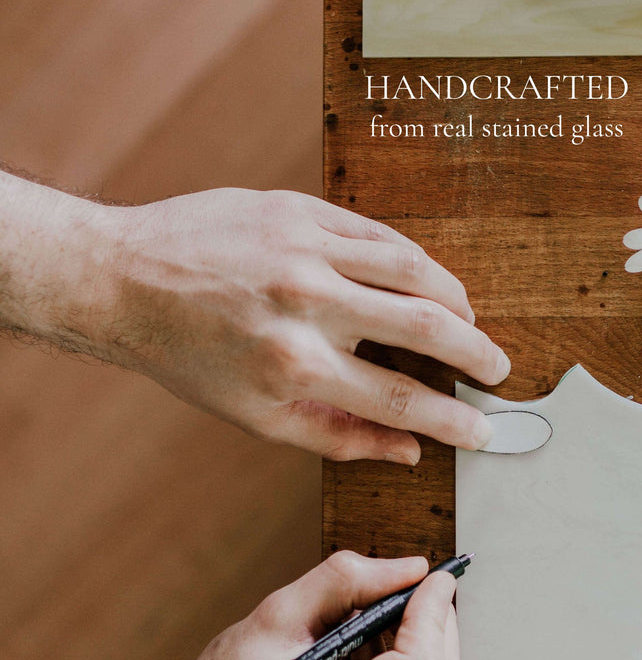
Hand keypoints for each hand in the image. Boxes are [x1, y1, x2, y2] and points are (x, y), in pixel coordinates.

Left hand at [104, 188, 507, 461]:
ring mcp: (303, 247)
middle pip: (424, 327)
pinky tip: (426, 281)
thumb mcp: (259, 418)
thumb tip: (410, 451)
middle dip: (476, 353)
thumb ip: (342, 438)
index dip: (453, 418)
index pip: (400, 398)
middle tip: (498, 369)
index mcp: (294, 366)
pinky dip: (414, 261)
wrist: (125, 279)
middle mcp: (306, 303)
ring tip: (469, 322)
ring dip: (456, 300)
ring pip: (413, 269)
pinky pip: (378, 233)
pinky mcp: (297, 208)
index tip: (484, 430)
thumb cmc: (192, 359)